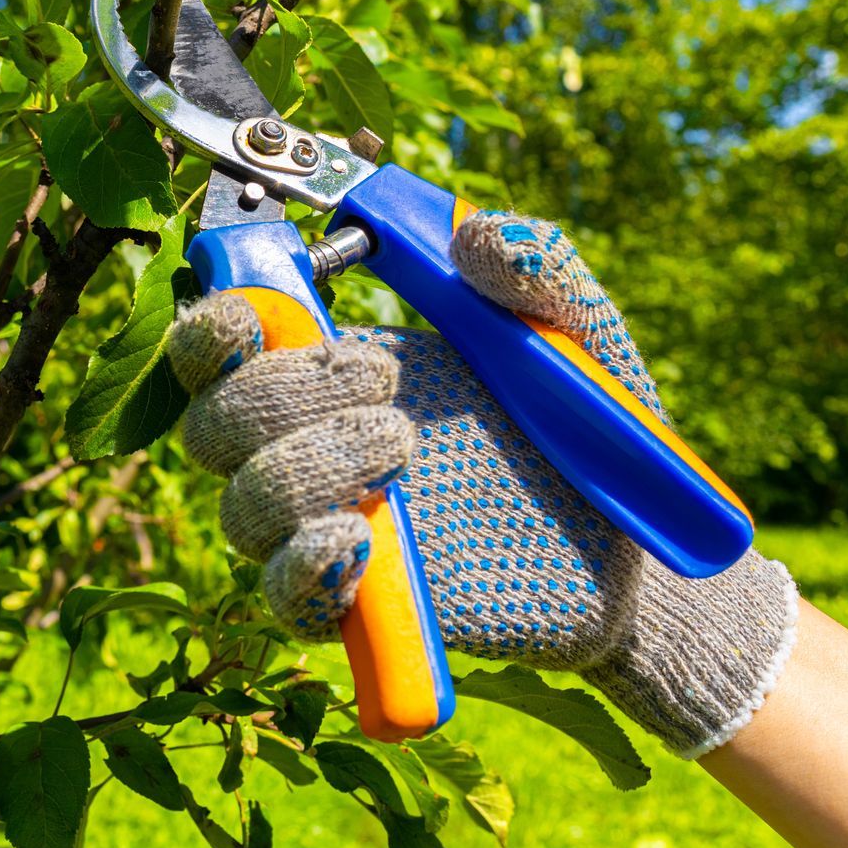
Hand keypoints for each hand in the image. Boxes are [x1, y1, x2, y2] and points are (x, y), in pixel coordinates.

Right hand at [168, 210, 797, 757]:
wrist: (638, 553)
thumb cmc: (590, 432)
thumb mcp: (581, 334)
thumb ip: (540, 269)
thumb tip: (471, 240)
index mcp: (335, 370)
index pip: (220, 348)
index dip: (210, 331)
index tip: (250, 317)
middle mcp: (314, 448)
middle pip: (213, 424)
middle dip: (279, 392)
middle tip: (385, 381)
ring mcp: (332, 528)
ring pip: (241, 508)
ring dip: (302, 468)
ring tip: (402, 446)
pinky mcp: (363, 607)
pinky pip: (286, 600)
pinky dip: (303, 568)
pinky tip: (359, 540)